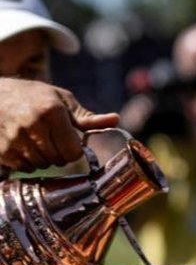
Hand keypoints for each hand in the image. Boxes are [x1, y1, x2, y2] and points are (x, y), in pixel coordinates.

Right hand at [0, 79, 118, 171]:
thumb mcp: (60, 99)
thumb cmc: (32, 96)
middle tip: (48, 138)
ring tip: (33, 139)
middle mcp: (33, 125)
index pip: (74, 152)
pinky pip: (25, 168)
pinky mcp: (3, 151)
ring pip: (42, 166)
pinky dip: (26, 161)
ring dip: (42, 158)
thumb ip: (86, 117)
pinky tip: (20, 144)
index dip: (73, 149)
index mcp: (52, 111)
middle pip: (59, 161)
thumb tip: (115, 120)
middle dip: (58, 153)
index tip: (67, 140)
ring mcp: (16, 140)